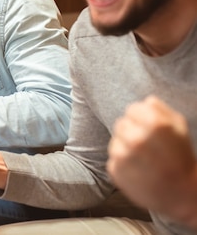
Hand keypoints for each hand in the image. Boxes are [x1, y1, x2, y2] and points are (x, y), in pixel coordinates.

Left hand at [108, 96, 196, 227]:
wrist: (181, 193)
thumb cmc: (181, 158)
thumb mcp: (180, 128)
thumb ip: (161, 109)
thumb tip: (145, 101)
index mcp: (154, 124)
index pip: (132, 109)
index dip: (141, 118)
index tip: (149, 129)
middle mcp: (136, 138)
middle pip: (121, 123)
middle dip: (132, 131)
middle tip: (146, 145)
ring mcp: (124, 155)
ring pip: (115, 140)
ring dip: (125, 147)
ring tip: (142, 159)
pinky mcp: (115, 171)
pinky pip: (113, 159)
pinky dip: (122, 164)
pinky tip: (137, 170)